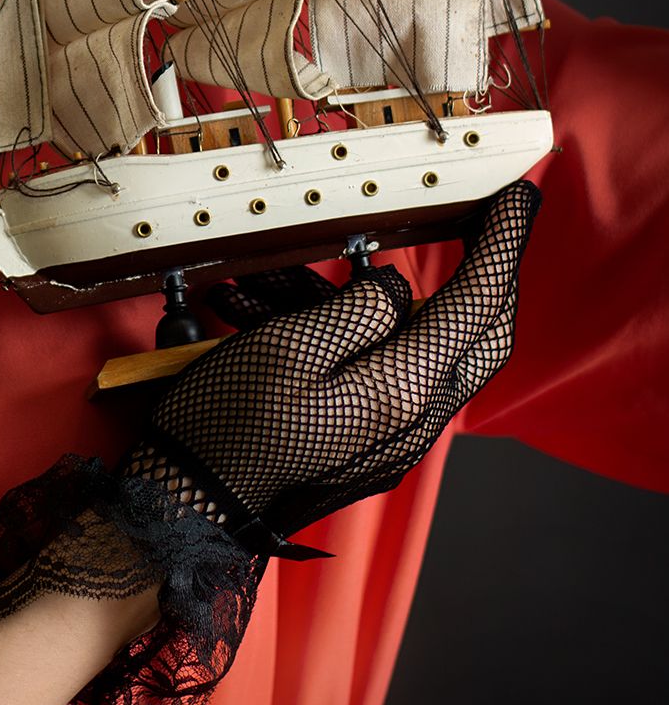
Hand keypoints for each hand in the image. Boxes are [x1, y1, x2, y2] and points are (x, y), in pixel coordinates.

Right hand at [119, 178, 542, 553]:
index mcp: (401, 391)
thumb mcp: (286, 348)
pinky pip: (369, 367)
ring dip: (345, 301)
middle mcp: (410, 418)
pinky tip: (256, 314)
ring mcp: (387, 433)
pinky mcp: (359, 437)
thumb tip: (395, 289)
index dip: (500, 246)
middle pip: (469, 333)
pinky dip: (326, 333)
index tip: (516, 199)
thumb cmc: (227, 427)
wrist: (187, 506)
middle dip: (475, 275)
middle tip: (474, 224)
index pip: (476, 307)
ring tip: (262, 286)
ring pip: (406, 344)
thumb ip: (357, 311)